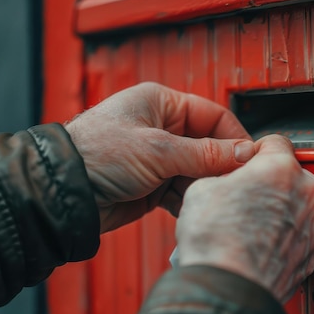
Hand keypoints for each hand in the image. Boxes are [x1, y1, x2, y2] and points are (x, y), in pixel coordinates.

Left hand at [65, 82, 254, 232]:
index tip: (251, 159)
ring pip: (198, 171)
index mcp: (162, 104)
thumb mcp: (158, 150)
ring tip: (210, 199)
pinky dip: (190, 201)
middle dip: (221, 166)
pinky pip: (183, 191)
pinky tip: (193, 209)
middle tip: (235, 185)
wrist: (62, 193)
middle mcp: (163, 128)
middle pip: (209, 146)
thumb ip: (205, 154)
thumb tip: (245, 153)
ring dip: (205, 186)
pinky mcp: (153, 184)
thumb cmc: (97, 154)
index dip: (235, 138)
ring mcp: (158, 158)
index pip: (214, 116)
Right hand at [175, 135, 313, 302]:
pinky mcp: (310, 255)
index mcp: (281, 168)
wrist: (228, 290)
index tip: (246, 162)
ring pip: (294, 206)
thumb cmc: (216, 241)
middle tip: (242, 195)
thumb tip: (227, 181)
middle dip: (267, 182)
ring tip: (247, 226)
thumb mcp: (202, 189)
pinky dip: (281, 238)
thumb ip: (224, 175)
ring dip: (276, 210)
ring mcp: (311, 226)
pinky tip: (257, 245)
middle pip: (288, 175)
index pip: (275, 141)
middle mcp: (305, 193)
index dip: (255, 151)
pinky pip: (296, 236)